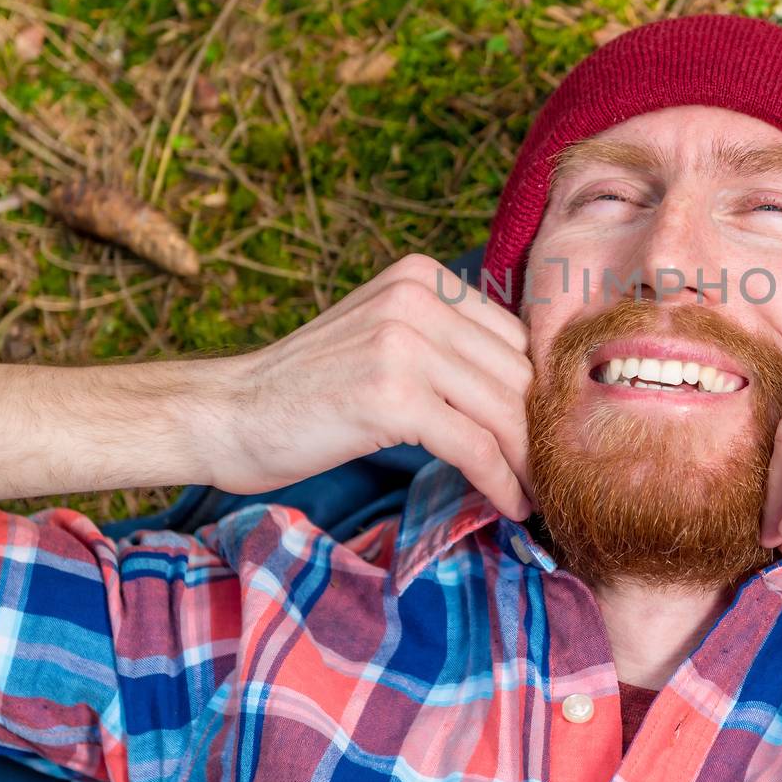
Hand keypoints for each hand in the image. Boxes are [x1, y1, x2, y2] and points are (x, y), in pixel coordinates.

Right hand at [210, 254, 534, 520]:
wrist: (229, 414)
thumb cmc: (308, 389)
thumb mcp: (384, 338)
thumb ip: (446, 344)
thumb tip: (528, 389)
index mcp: (422, 277)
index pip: (513, 336)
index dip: (535, 392)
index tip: (547, 435)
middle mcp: (418, 297)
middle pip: (516, 372)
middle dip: (537, 429)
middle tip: (552, 472)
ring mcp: (404, 343)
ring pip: (503, 410)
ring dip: (528, 461)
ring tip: (536, 493)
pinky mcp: (392, 396)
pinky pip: (475, 445)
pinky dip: (500, 480)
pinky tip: (509, 504)